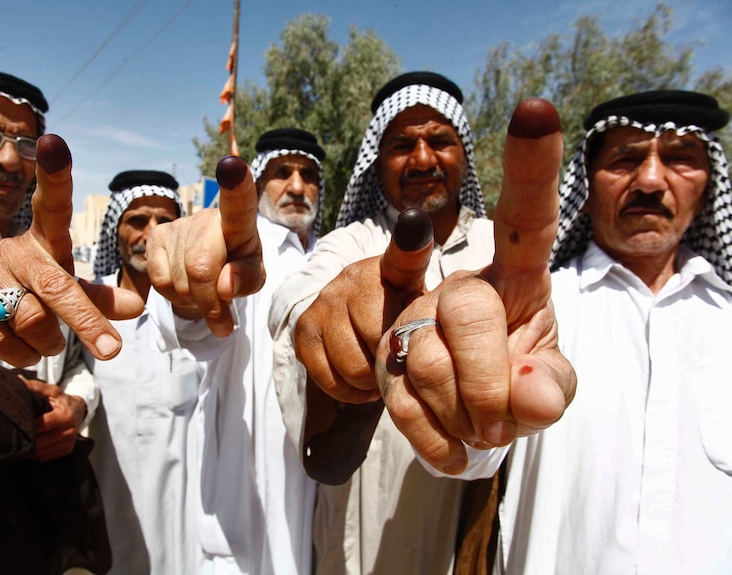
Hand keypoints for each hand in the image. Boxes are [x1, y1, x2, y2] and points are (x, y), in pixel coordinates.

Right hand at [0, 135, 143, 365]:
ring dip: (47, 343)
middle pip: (56, 285)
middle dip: (86, 321)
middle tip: (110, 350)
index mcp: (42, 240)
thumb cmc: (29, 297)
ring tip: (44, 342)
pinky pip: (2, 339)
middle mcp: (10, 248)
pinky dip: (20, 354)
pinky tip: (15, 347)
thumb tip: (138, 307)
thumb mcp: (66, 293)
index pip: (50, 203)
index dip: (54, 174)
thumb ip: (99, 299)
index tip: (55, 142)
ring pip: (31, 319)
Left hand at [19, 376, 85, 460]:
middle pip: (40, 443)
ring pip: (41, 452)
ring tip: (21, 440)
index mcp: (65, 416)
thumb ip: (35, 386)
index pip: (42, 425)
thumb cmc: (61, 400)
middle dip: (27, 439)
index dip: (28, 425)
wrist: (78, 411)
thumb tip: (17, 380)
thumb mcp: (51, 391)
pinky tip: (30, 446)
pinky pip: (45, 457)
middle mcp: (69, 431)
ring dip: (29, 449)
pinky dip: (35, 454)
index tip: (16, 423)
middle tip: (15, 434)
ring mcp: (69, 443)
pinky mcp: (67, 450)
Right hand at [147, 155, 264, 335]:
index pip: (239, 203)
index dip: (235, 186)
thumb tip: (224, 285)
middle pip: (200, 269)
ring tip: (205, 295)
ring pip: (179, 282)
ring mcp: (178, 225)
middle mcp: (206, 218)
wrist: (212, 267)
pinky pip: (160, 281)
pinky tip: (186, 289)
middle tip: (222, 322)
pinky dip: (174, 297)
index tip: (234, 164)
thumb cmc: (239, 268)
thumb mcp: (253, 278)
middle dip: (210, 303)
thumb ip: (247, 280)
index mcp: (240, 223)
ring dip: (193, 302)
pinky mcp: (156, 236)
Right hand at [295, 209, 434, 403]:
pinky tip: (358, 376)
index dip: (410, 239)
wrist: (348, 319)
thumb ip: (437, 301)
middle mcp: (353, 277)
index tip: (414, 222)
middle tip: (397, 357)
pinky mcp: (304, 329)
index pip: (403, 252)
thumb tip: (463, 300)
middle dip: (392, 361)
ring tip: (379, 367)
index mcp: (391, 268)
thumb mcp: (421, 302)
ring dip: (371, 381)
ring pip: (355, 368)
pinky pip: (332, 381)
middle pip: (380, 342)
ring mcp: (324, 302)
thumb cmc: (397, 314)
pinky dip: (349, 391)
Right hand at [375, 98, 575, 473]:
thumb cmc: (495, 381)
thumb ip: (545, 389)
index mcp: (503, 276)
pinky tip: (404, 406)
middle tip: (488, 428)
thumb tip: (528, 401)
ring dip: (430, 407)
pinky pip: (354, 380)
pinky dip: (386, 412)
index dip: (532, 166)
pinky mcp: (321, 321)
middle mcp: (434, 269)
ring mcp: (366, 288)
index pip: (524, 218)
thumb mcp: (534, 387)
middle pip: (462, 312)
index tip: (536, 109)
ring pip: (407, 358)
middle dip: (480, 388)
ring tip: (443, 408)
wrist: (419, 396)